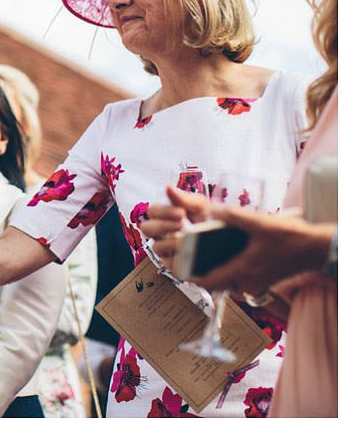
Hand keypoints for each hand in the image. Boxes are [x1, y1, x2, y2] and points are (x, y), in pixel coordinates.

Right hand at [138, 187, 212, 268]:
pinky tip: (189, 252)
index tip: (181, 212)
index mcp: (166, 216)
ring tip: (185, 240)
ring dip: (169, 242)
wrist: (229, 242)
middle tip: (180, 224)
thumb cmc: (211, 221)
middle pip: (146, 228)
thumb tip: (168, 187)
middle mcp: (162, 233)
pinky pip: (168, 263)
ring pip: (155, 246)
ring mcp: (167, 249)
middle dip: (162, 225)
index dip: (163, 211)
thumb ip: (186, 199)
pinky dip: (178, 257)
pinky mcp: (175, 264)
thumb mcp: (202, 207)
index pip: (152, 211)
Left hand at [196, 206, 329, 292]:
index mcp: (243, 270)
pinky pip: (240, 283)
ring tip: (205, 259)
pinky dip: (231, 275)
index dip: (190, 277)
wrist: (316, 249)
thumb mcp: (261, 222)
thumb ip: (234, 216)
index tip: (178, 269)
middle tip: (190, 261)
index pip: (209, 282)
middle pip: (216, 285)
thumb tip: (211, 210)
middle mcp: (248, 282)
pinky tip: (229, 259)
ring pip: (228, 285)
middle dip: (202, 275)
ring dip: (217, 275)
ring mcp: (257, 284)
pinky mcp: (264, 281)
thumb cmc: (291, 237)